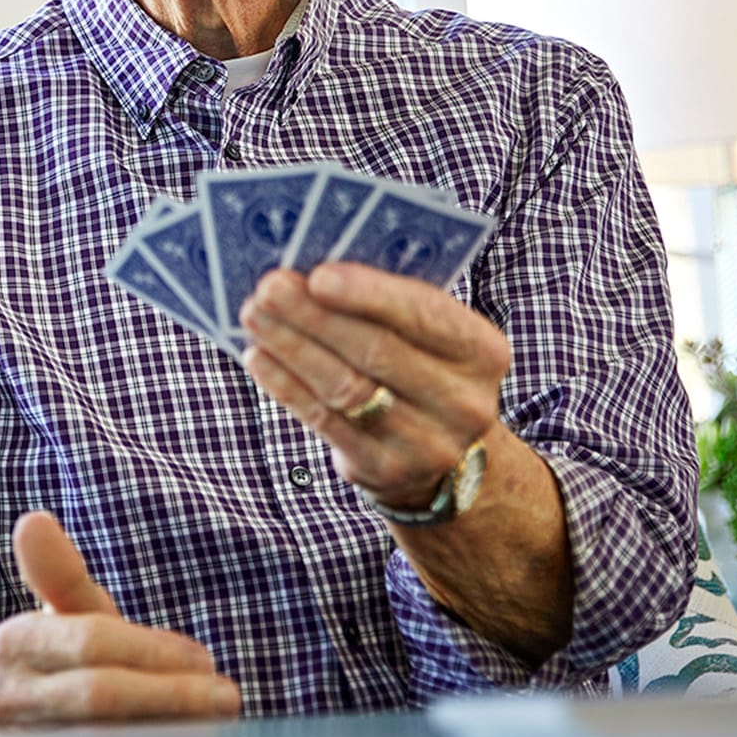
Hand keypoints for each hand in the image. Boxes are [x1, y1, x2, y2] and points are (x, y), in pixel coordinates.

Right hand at [0, 512, 238, 731]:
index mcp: (13, 643)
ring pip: (103, 736)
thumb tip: (34, 519)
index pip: (91, 641)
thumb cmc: (58, 661)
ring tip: (214, 720)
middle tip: (226, 697)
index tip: (206, 660)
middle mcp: (6, 698)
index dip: (153, 652)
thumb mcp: (62, 617)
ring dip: (167, 729)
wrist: (16, 725)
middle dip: (171, 694)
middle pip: (99, 696)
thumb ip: (59, 575)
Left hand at [238, 262, 507, 509]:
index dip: (370, 294)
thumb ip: (389, 303)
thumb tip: (310, 266)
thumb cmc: (421, 366)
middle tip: (268, 287)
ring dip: (292, 347)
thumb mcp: (429, 335)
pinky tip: (259, 357)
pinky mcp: (384, 470)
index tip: (318, 275)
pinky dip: (286, 385)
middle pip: (377, 351)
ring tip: (253, 315)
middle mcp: (464, 401)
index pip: (426, 315)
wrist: (444, 454)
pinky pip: (325, 421)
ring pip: (345, 387)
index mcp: (483, 351)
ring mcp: (428, 444)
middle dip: (315, 316)